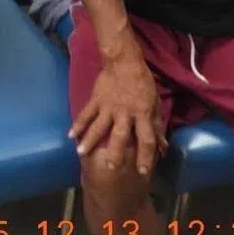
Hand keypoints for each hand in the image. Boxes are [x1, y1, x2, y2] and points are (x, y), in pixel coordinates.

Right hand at [70, 56, 167, 175]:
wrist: (124, 62)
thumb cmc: (143, 84)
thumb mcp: (154, 104)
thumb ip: (156, 125)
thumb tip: (162, 146)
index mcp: (142, 114)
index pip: (146, 138)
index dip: (146, 156)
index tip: (142, 171)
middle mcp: (125, 113)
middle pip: (120, 135)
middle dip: (115, 152)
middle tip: (110, 167)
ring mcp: (108, 106)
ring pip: (98, 126)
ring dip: (90, 140)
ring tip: (81, 153)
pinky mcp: (96, 100)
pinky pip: (86, 114)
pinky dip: (78, 124)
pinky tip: (70, 135)